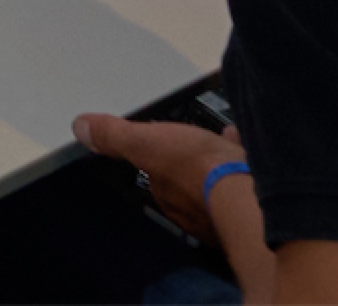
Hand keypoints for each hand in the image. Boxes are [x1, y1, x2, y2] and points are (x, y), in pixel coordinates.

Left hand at [73, 111, 242, 250]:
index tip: (160, 145)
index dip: (158, 158)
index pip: (158, 177)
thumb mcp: (146, 142)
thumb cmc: (199, 171)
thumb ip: (115, 136)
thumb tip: (81, 129)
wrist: (250, 190)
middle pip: (190, 181)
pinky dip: (245, 160)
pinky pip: (248, 176)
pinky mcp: (256, 200)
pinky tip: (249, 148)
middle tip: (195, 147)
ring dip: (219, 163)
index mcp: (168, 196)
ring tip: (223, 144)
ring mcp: (227, 207)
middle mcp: (196, 208)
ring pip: (219, 180)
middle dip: (192, 163)